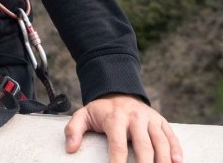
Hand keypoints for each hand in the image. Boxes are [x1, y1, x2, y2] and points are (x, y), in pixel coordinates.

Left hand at [64, 94, 182, 162]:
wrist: (118, 92)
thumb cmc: (101, 111)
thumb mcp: (84, 115)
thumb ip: (74, 130)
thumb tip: (70, 149)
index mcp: (115, 117)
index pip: (118, 144)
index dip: (118, 162)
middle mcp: (135, 117)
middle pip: (143, 146)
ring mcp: (149, 118)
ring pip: (160, 142)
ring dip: (163, 161)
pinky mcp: (161, 121)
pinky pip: (171, 137)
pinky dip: (177, 151)